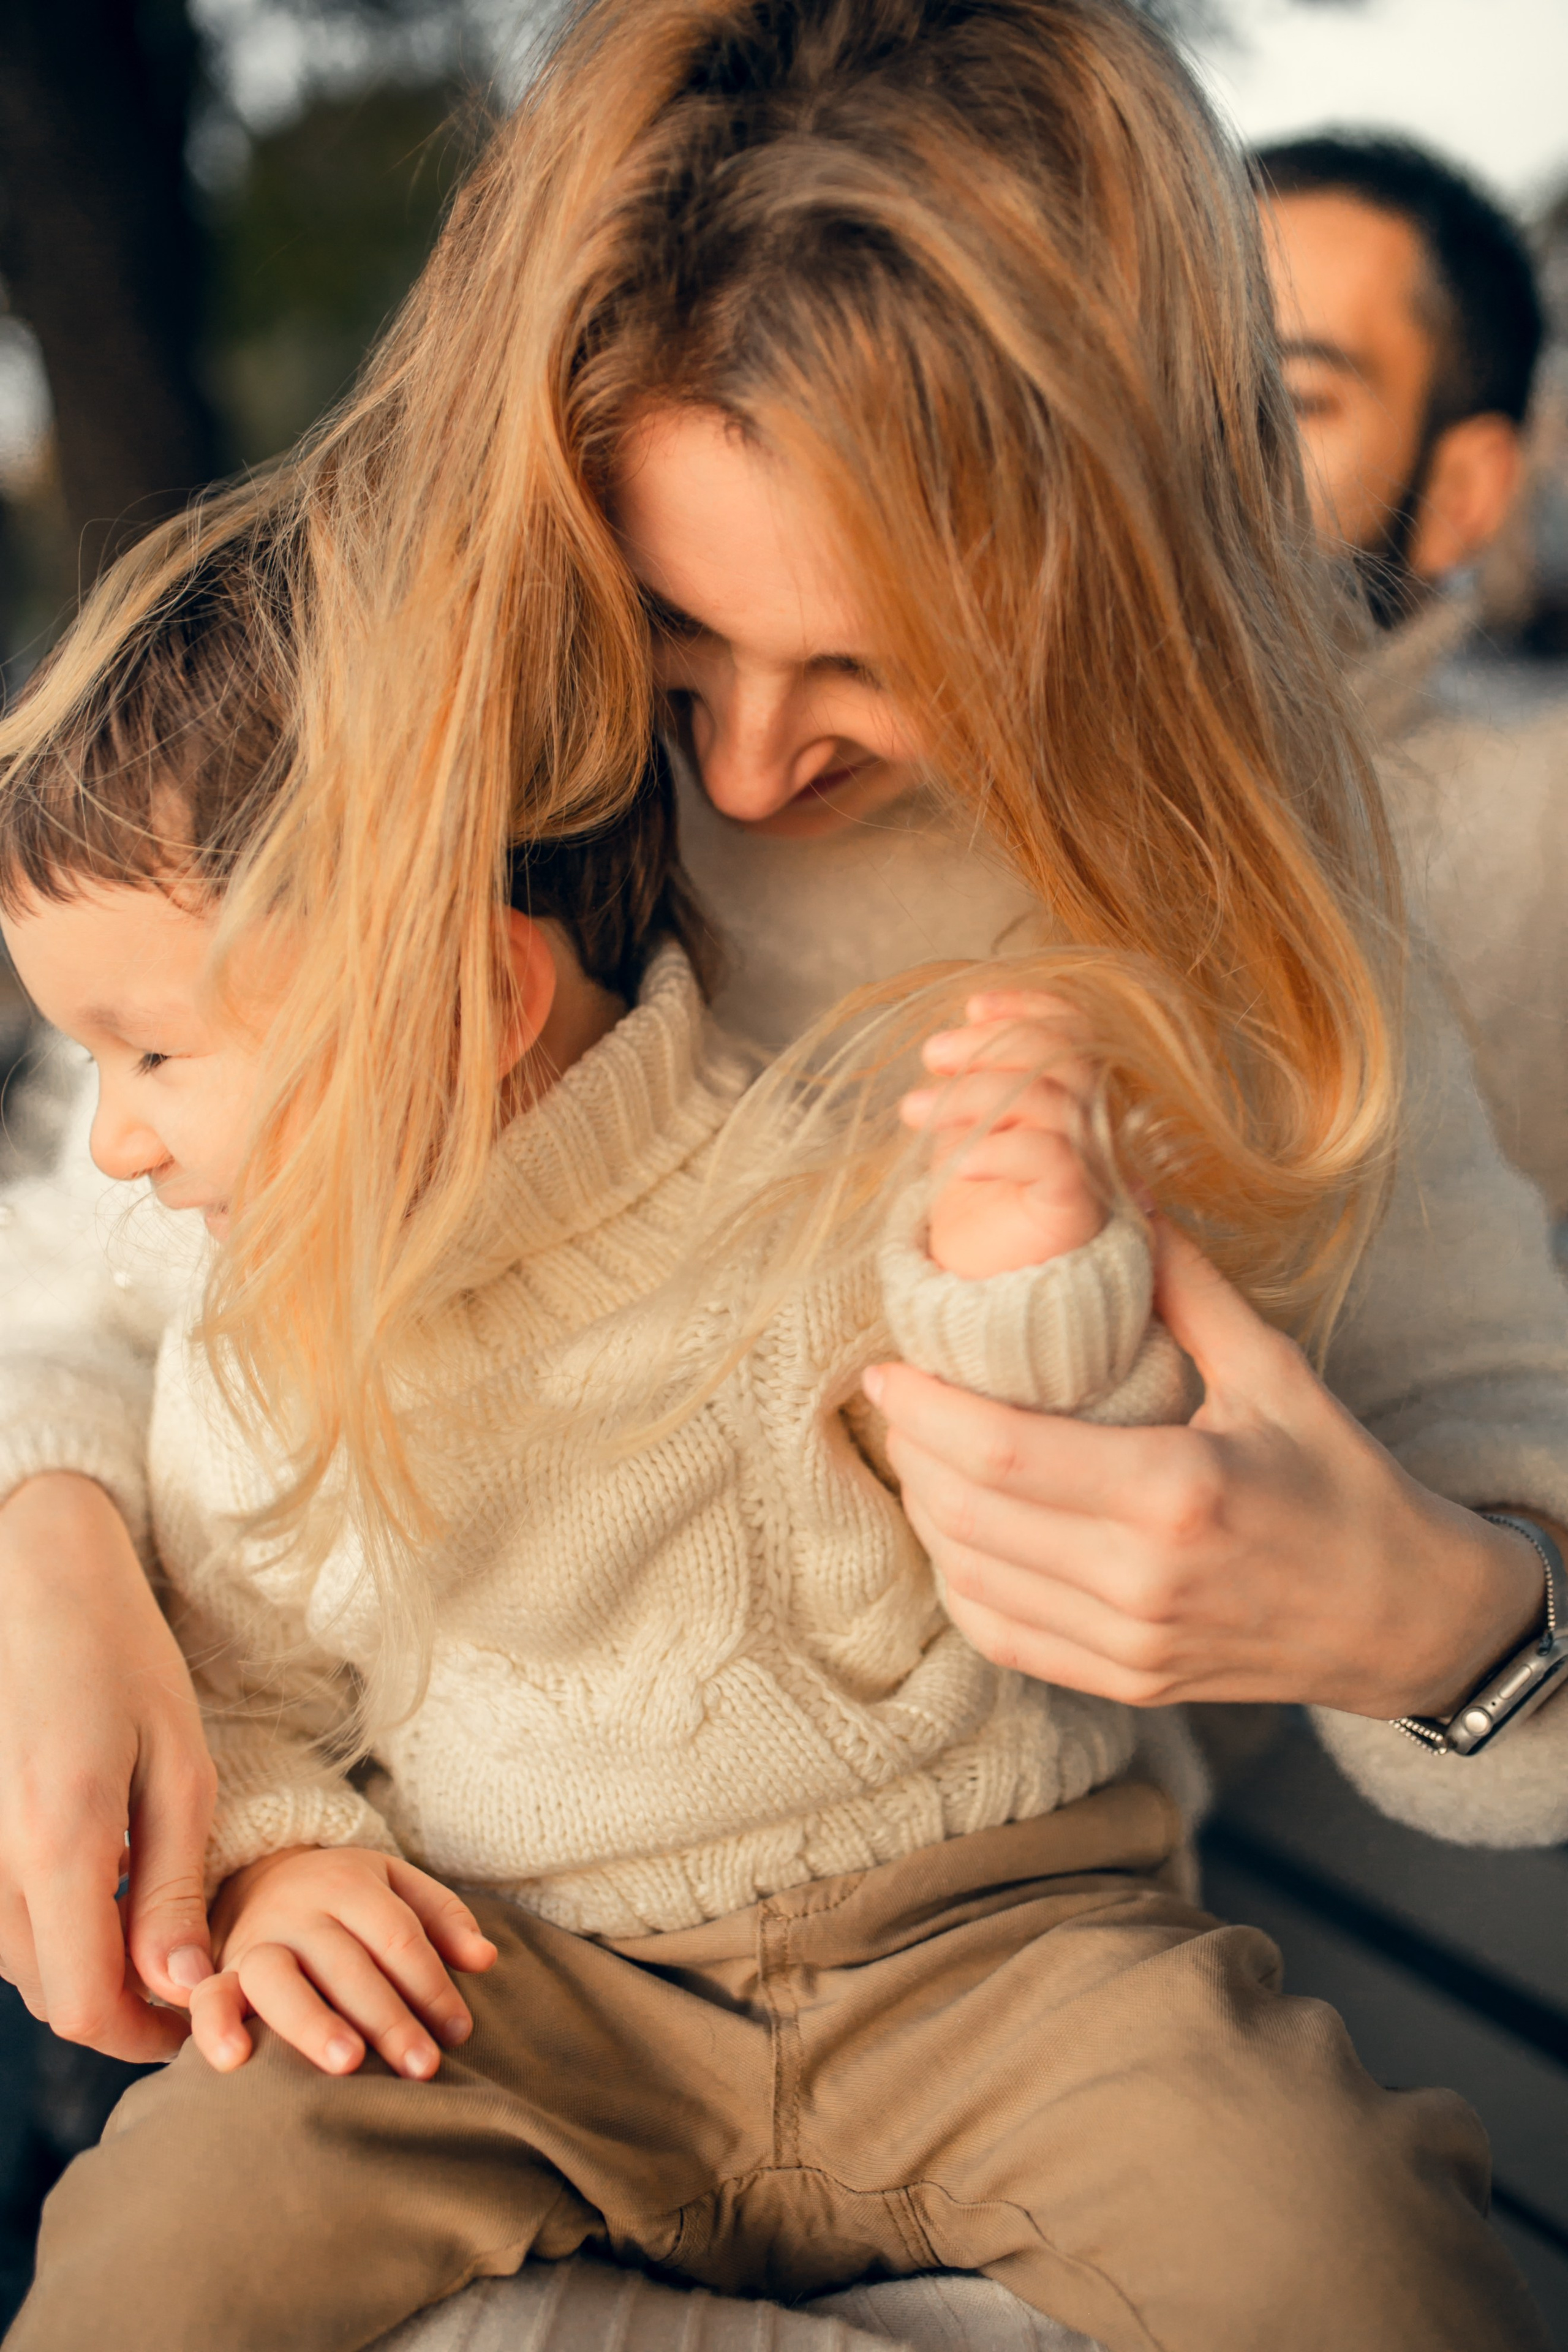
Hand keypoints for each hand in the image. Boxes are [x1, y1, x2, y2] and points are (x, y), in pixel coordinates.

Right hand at [0, 1473, 216, 2057]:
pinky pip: (8, 1923)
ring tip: (160, 1918)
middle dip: (125, 2005)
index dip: (145, 2034)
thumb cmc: (124, 1663)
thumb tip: (181, 1987)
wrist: (40, 1589)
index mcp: (56, 1844)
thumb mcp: (179, 1769)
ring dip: (91, 1968)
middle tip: (195, 1970)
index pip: (82, 2005)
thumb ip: (173, 1885)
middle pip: (53, 1995)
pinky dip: (59, 1928)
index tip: (201, 2017)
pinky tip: (109, 1880)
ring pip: (26, 1966)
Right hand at [194, 1846, 497, 2077]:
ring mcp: (257, 1942)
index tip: (459, 2032)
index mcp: (350, 1884)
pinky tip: (235, 2061)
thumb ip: (445, 1918)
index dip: (431, 1986)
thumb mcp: (399, 1887)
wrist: (263, 1879)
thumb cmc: (349, 1899)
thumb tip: (486, 1959)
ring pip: (279, 1978)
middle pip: (348, 1963)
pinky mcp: (221, 1974)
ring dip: (313, 2021)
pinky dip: (215, 2026)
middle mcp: (300, 1910)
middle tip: (423, 2067)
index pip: (398, 1936)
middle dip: (389, 2018)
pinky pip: (208, 1998)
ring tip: (348, 2064)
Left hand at [869, 1220, 1544, 1719]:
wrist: (1406, 1618)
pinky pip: (1004, 1636)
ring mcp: (1130, 1646)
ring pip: (972, 1580)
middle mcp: (1141, 1580)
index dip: (925, 1410)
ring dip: (927, 1513)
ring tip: (920, 1452)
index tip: (885, 1367)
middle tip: (896, 1399)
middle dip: (911, 1451)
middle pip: (969, 1516)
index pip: (1002, 1453)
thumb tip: (1117, 1193)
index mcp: (1176, 1492)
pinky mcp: (1128, 1685)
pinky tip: (960, 1529)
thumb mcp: (1275, 1372)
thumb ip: (1185, 1286)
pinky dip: (962, 1580)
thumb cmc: (1344, 1484)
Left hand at [905, 992, 1104, 1279]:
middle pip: (1063, 1054)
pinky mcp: (1078, 1205)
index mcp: (1069, 1098)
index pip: (1073, 1030)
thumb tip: (953, 1037)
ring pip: (1050, 1100)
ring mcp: (1091, 1165)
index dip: (1028, 1007)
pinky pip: (1051, 1158)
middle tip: (931, 1055)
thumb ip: (975, 1083)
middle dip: (991, 1043)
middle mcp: (1091, 1125)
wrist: (984, 1292)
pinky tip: (957, 1160)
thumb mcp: (967, 1129)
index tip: (972, 1006)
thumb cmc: (978, 1209)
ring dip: (974, 1093)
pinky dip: (999, 1149)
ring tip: (914, 1113)